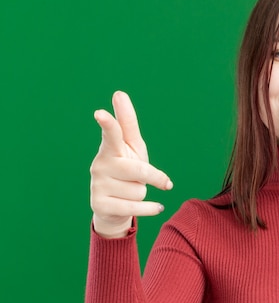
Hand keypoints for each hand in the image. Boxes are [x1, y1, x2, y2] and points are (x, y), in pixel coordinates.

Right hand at [90, 91, 172, 237]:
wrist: (116, 208)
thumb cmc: (128, 171)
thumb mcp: (132, 148)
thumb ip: (128, 123)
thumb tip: (119, 93)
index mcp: (110, 148)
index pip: (111, 134)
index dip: (109, 124)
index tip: (100, 113)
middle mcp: (99, 164)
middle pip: (138, 169)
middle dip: (153, 177)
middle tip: (155, 181)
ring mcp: (97, 185)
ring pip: (139, 190)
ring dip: (144, 193)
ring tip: (132, 192)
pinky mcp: (99, 205)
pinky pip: (135, 207)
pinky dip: (151, 209)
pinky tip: (156, 208)